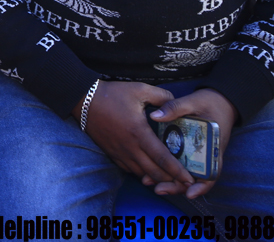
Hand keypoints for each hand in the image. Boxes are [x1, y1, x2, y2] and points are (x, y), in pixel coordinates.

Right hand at [78, 81, 193, 192]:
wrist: (84, 99)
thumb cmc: (113, 94)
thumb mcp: (140, 89)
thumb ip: (162, 96)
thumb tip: (175, 102)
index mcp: (140, 133)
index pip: (162, 158)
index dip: (177, 171)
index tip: (189, 179)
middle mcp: (130, 147)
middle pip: (153, 172)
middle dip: (170, 180)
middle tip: (184, 183)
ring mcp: (119, 152)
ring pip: (141, 174)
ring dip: (156, 178)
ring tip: (169, 179)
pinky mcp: (111, 153)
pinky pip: (128, 169)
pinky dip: (141, 173)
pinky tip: (147, 170)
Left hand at [144, 89, 237, 198]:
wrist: (219, 100)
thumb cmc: (209, 103)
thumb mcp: (193, 102)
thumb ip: (175, 108)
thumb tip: (154, 116)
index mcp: (213, 147)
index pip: (212, 173)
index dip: (201, 186)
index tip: (188, 193)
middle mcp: (207, 155)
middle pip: (194, 178)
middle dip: (176, 186)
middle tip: (158, 189)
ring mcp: (197, 154)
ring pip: (184, 173)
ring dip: (169, 180)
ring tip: (148, 182)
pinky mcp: (188, 150)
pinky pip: (179, 163)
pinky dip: (167, 169)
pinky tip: (150, 170)